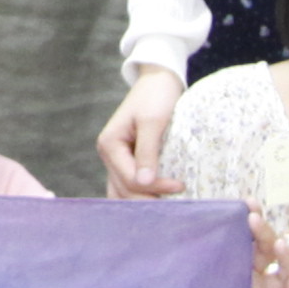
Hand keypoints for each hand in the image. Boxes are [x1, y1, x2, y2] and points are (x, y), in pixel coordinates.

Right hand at [96, 68, 181, 199]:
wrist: (158, 80)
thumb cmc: (156, 96)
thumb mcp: (153, 121)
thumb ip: (146, 152)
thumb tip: (143, 182)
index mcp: (110, 144)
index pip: (130, 178)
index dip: (154, 186)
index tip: (180, 185)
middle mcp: (109, 155)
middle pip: (124, 189)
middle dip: (148, 199)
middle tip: (177, 203)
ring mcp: (116, 159)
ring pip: (122, 191)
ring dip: (142, 201)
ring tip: (166, 208)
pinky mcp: (128, 160)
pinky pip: (129, 184)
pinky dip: (141, 194)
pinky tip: (157, 200)